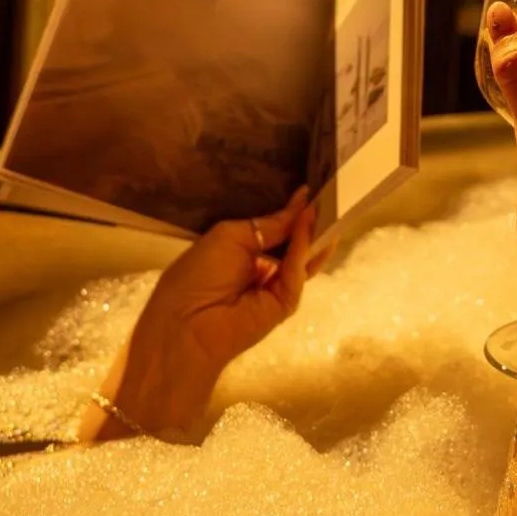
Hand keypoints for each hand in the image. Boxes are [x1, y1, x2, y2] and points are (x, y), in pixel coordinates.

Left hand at [84, 190, 331, 437]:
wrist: (185, 324)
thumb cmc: (197, 274)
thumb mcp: (230, 236)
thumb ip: (270, 223)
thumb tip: (301, 203)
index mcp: (243, 252)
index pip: (275, 229)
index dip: (291, 212)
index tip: (310, 191)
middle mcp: (262, 269)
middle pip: (293, 244)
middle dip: (310, 223)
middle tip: (331, 197)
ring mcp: (275, 288)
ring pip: (302, 258)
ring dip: (314, 234)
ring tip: (332, 207)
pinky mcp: (285, 304)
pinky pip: (296, 273)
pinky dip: (304, 251)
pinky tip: (308, 228)